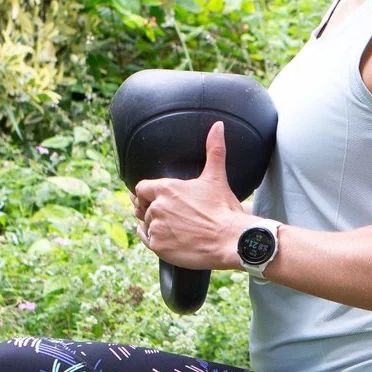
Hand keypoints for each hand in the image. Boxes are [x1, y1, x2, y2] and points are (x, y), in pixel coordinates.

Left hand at [132, 122, 249, 268]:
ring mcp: (156, 227)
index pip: (141, 189)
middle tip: (169, 215)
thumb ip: (214, 150)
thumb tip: (218, 126)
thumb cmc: (223, 209)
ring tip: (173, 228)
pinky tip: (168, 238)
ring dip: (154, 225)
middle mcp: (157, 207)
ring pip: (145, 224)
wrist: (230, 240)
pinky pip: (147, 240)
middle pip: (142, 207)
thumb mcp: (216, 177)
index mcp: (166, 188)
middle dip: (152, 209)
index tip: (154, 198)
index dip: (147, 194)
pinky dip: (155, 239)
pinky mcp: (159, 246)